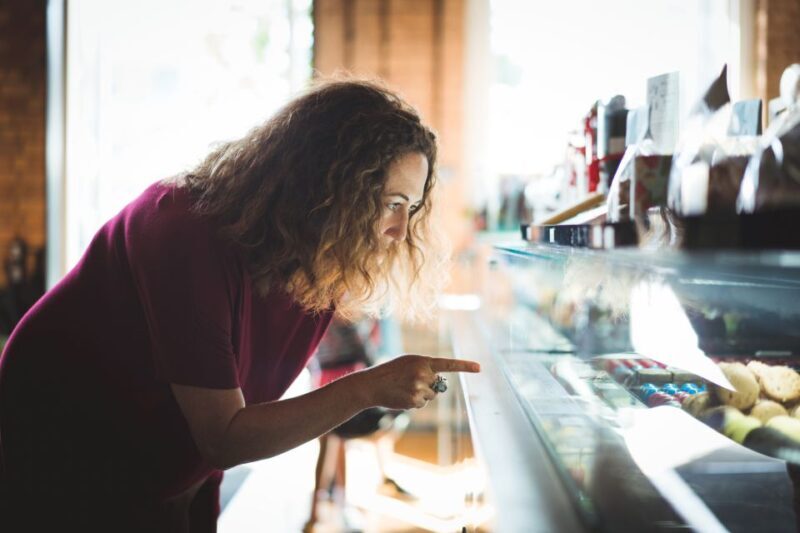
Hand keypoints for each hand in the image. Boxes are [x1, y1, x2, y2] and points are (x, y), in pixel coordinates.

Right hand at [354, 355, 479, 409]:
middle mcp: (423, 373)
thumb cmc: (390, 372)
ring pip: (431, 395)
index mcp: (423, 361)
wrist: (372, 384)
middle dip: (428, 385)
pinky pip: (422, 404)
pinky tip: (402, 396)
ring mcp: (419, 387)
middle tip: (410, 382)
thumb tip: (439, 386)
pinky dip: (414, 402)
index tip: (479, 368)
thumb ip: (425, 369)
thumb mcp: (408, 363)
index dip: (465, 366)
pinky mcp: (414, 400)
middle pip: (438, 384)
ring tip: (404, 389)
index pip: (448, 364)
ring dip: (421, 394)